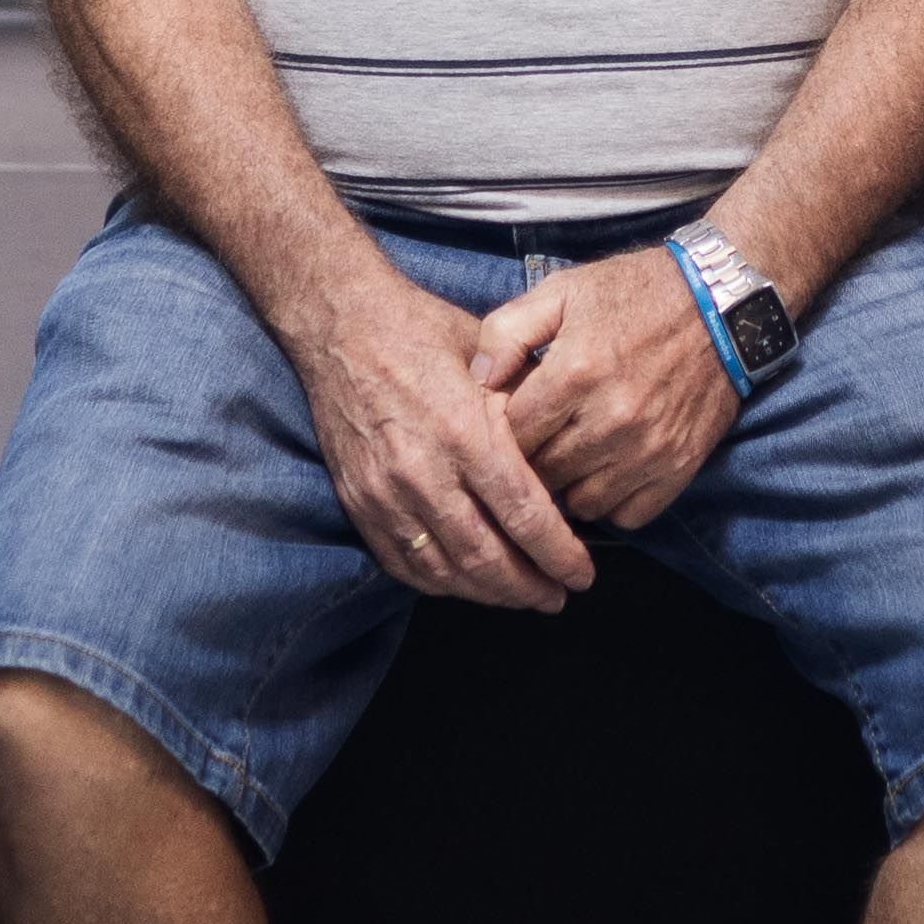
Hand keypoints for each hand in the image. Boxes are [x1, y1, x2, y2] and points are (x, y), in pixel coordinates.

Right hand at [280, 263, 599, 612]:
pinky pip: (403, 565)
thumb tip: (568, 459)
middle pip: (486, 557)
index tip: (582, 574)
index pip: (523, 515)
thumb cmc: (423, 332)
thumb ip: (528, 410)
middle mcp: (423, 471)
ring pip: (445, 571)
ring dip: (489, 594)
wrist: (340, 326)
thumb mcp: (491, 358)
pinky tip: (467, 584)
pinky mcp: (359, 503)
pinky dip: (441, 584)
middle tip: (557, 597)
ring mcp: (385, 493)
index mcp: (464, 431)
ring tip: (520, 597)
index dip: (558, 554)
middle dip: (529, 587)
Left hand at [475, 246, 746, 531]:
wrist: (722, 304)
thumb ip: (507, 331)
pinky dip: (611, 501)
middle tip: (537, 440)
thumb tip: (477, 380)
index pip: (512, 435)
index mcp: (575, 372)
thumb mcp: (561, 291)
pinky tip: (606, 470)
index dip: (501, 432)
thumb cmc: (632, 294)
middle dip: (532, 461)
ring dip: (569, 484)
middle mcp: (611, 418)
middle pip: (543, 473)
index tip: (507, 422)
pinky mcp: (679, 466)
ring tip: (570, 455)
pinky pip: (628, 515)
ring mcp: (648, 448)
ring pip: (581, 502)